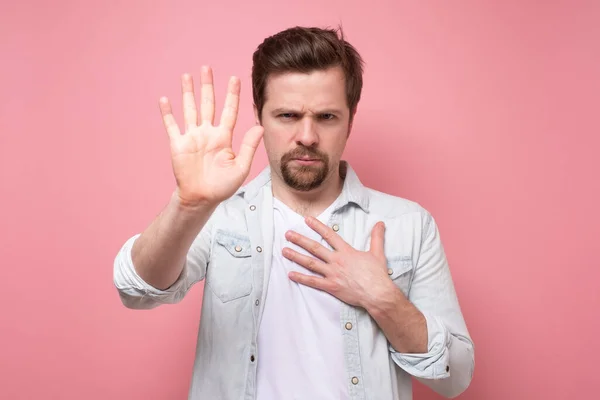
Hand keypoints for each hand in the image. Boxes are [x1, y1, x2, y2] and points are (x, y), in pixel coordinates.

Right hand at [159, 66, 263, 207]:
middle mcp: (208, 133)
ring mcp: (192, 137)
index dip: (232, 95)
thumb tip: (260, 127)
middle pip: (208, 104)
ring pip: (190, 109)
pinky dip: (168, 113)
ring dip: (188, 93)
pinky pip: (172, 126)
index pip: (229, 111)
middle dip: (208, 86)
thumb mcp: (241, 167)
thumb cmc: (222, 186)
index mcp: (224, 137)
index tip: (235, 78)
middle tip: (206, 67)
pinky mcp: (178, 144)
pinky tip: (164, 100)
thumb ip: (249, 146)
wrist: (202, 198)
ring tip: (186, 76)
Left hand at [283, 218, 395, 307]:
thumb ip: (376, 237)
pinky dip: (301, 278)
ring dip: (296, 256)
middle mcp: (336, 261)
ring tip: (284, 250)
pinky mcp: (331, 286)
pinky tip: (291, 274)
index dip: (317, 226)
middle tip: (288, 234)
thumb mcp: (377, 253)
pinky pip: (313, 282)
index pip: (329, 235)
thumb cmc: (377, 274)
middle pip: (315, 248)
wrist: (377, 293)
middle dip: (300, 240)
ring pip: (311, 263)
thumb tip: (380, 223)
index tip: (306, 220)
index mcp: (346, 252)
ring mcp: (332, 274)